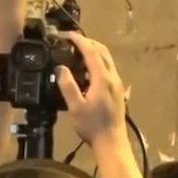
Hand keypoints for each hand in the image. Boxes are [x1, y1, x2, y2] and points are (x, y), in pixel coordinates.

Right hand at [55, 33, 127, 148]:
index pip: (91, 52)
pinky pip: (108, 67)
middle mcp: (113, 77)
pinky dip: (97, 61)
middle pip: (103, 51)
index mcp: (103, 79)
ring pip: (107, 59)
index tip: (67, 34)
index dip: (79, 41)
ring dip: (93, 51)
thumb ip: (67, 86)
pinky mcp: (117, 90)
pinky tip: (86, 69)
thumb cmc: (92, 126)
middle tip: (71, 40)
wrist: (112, 142)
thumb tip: (60, 68)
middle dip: (87, 42)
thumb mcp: (75, 107)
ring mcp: (117, 83)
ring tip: (77, 51)